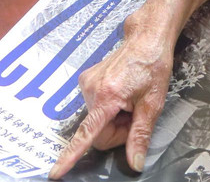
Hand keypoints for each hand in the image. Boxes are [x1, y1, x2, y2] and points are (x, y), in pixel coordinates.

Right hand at [48, 14, 173, 178]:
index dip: (71, 156)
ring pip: (96, 121)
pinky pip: (94, 108)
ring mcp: (87, 83)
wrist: (146, 40)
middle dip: (116, 130)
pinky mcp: (86, 79)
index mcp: (107, 96)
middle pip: (97, 132)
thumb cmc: (152, 66)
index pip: (86, 134)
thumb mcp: (152, 104)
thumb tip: (134, 163)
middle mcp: (91, 89)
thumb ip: (140, 135)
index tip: (56, 172)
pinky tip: (121, 94)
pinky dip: (107, 108)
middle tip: (134, 115)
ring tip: (129, 101)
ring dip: (112, 119)